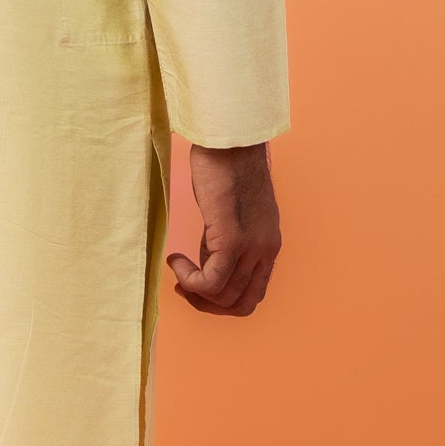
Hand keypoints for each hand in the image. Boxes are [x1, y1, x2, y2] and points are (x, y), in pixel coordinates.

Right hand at [166, 141, 280, 316]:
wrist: (229, 141)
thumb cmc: (226, 167)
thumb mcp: (233, 214)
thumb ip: (227, 241)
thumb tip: (206, 262)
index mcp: (269, 246)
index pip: (253, 295)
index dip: (222, 301)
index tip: (198, 285)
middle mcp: (266, 251)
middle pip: (240, 304)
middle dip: (207, 304)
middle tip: (184, 285)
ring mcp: (252, 247)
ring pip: (223, 296)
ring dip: (194, 290)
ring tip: (178, 266)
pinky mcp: (232, 239)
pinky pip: (211, 281)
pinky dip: (189, 279)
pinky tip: (176, 260)